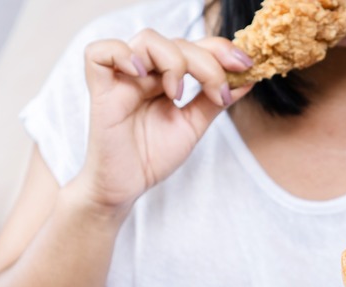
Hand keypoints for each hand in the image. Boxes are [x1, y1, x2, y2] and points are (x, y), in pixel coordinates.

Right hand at [76, 29, 253, 213]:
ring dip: (173, 60)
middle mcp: (145, 72)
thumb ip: (214, 100)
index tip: (245, 65)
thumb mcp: (193, 125)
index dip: (220, 49)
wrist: (127, 187)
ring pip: (147, 39)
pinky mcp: (101, 91)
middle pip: (177, 41)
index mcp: (166, 77)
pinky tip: (142, 75)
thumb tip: (247, 79)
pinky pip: (99, 53)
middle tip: (218, 91)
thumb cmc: (152, 156)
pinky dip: (122, 55)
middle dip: (207, 62)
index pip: (194, 46)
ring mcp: (122, 79)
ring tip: (177, 93)